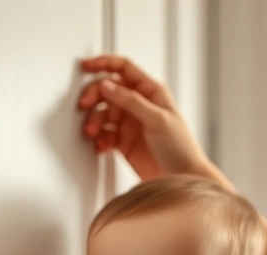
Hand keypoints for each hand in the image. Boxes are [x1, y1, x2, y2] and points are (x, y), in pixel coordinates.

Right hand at [78, 55, 231, 187]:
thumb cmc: (181, 148)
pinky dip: (98, 139)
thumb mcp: (157, 119)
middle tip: (85, 106)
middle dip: (94, 96)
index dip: (103, 63)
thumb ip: (131, 101)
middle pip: (107, 90)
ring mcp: (129, 123)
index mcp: (150, 91)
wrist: (182, 179)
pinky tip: (100, 145)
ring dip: (94, 121)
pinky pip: (103, 134)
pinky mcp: (122, 142)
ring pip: (102, 113)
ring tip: (93, 133)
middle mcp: (138, 104)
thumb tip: (108, 85)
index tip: (86, 66)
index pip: (123, 69)